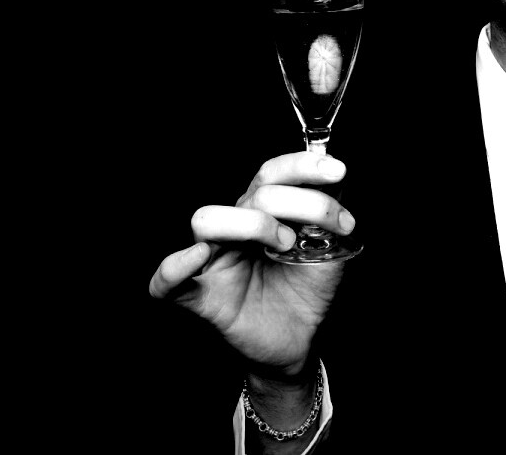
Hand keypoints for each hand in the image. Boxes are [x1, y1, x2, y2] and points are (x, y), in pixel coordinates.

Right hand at [148, 150, 355, 379]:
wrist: (299, 339)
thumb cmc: (307, 290)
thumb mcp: (329, 250)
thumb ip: (327, 219)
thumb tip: (334, 181)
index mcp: (263, 211)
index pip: (272, 173)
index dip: (303, 166)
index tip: (338, 171)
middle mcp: (235, 227)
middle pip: (254, 192)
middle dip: (299, 204)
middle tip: (323, 230)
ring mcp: (214, 259)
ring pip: (208, 220)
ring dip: (254, 225)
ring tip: (284, 246)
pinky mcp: (200, 297)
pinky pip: (167, 282)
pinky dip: (175, 268)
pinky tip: (199, 256)